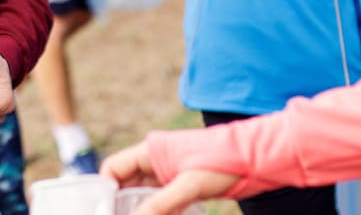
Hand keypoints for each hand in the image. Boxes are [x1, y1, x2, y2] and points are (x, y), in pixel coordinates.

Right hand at [102, 142, 239, 214]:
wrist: (257, 158)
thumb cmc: (224, 161)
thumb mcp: (190, 184)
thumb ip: (161, 204)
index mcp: (149, 151)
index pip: (113, 169)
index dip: (104, 190)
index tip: (103, 211)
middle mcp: (154, 161)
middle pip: (125, 185)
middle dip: (120, 205)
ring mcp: (168, 174)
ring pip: (141, 196)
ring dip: (138, 210)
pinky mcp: (181, 186)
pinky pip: (160, 202)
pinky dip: (155, 212)